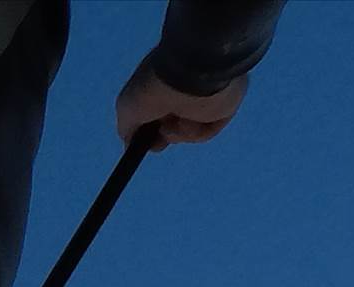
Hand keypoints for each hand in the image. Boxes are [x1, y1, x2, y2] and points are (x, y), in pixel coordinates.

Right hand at [115, 58, 247, 145]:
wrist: (189, 74)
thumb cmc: (155, 87)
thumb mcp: (128, 108)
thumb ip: (127, 128)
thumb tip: (130, 144)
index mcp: (167, 79)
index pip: (160, 107)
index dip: (151, 127)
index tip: (145, 141)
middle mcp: (188, 85)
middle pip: (176, 120)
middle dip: (165, 134)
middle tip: (160, 141)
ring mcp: (208, 94)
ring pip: (191, 129)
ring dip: (178, 133)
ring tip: (173, 123)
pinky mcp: (226, 104)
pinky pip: (208, 129)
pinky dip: (196, 132)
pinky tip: (189, 121)